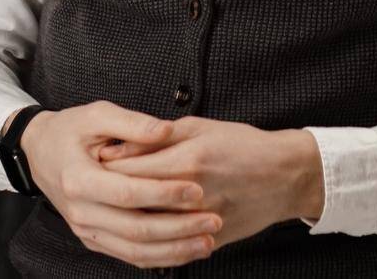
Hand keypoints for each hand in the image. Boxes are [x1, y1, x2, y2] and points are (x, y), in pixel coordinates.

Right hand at [18, 100, 223, 268]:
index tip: (197, 189)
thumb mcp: (97, 115)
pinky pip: (129, 255)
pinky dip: (159, 257)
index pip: (128, 193)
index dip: (164, 193)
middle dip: (178, 228)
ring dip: (174, 250)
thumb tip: (166, 130)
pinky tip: (186, 250)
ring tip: (208, 241)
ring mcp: (86, 229)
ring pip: (134, 250)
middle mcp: (81, 211)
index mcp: (80, 180)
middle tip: (213, 220)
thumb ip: (133, 123)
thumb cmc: (71, 130)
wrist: (39, 153)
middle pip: (135, 229)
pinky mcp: (94, 239)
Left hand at [97, 117, 324, 247]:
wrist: (286, 175)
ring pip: (148, 230)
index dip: (106, 166)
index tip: (91, 161)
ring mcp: (201, 221)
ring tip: (112, 210)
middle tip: (94, 188)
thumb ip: (158, 137)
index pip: (130, 169)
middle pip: (134, 202)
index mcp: (188, 161)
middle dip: (110, 195)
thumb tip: (117, 147)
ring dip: (125, 221)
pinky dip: (149, 243)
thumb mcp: (201, 128)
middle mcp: (192, 195)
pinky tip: (136, 231)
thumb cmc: (244, 145)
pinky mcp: (209, 240)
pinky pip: (169, 249)